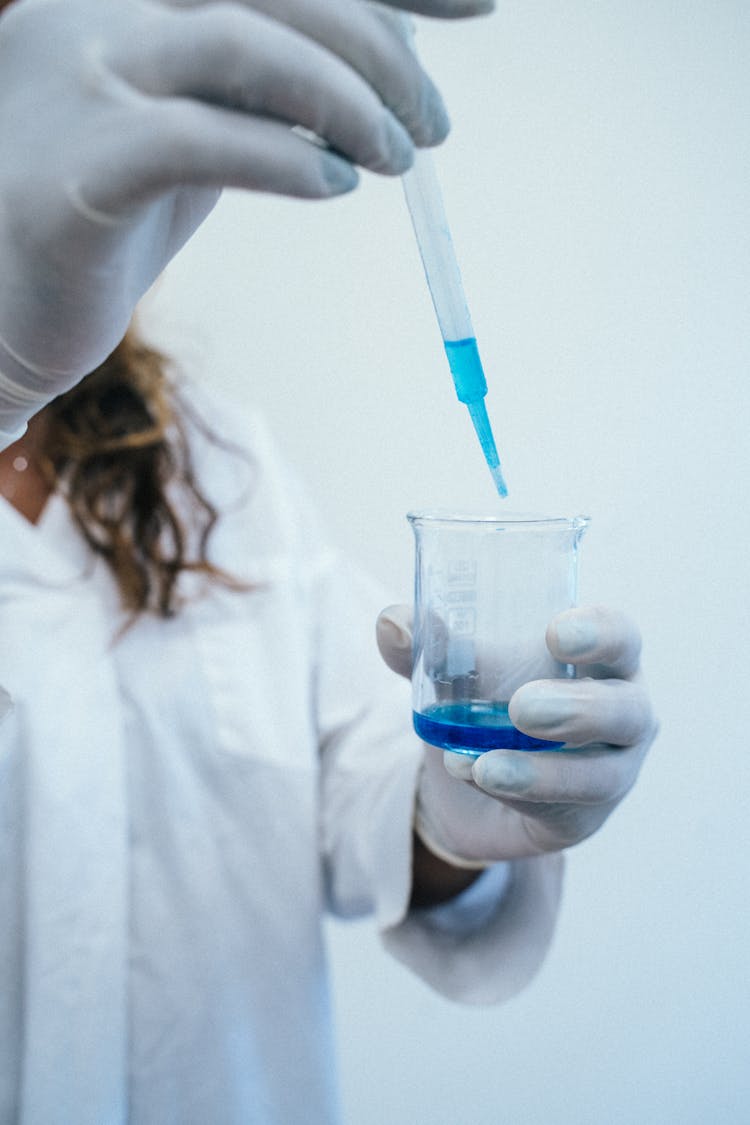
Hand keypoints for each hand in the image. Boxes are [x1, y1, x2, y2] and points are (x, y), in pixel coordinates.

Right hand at [0, 0, 491, 439]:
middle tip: (434, 129)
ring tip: (401, 160)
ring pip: (240, 44)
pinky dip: (287, 156)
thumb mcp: (191, 131)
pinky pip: (199, 139)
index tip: (478, 9)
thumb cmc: (101, 217)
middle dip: (380, 49)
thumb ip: (262, 88)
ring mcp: (76, 75)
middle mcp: (95, 4)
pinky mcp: (73, 169)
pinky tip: (337, 184)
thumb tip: (377, 67)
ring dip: (348, 101)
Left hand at [377, 604, 656, 867]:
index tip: (555, 632)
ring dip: (541, 770)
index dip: (600, 633)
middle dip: (577, 709)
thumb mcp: (457, 671)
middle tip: (521, 706)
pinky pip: (562, 810)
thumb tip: (391, 622)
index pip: (621, 637)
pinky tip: (475, 778)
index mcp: (602, 659)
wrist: (473, 778)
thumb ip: (429, 646)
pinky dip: (518, 795)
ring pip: (600, 775)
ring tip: (484, 764)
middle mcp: (622, 712)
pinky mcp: (585, 817)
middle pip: (625, 709)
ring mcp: (613, 770)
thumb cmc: (489, 700)